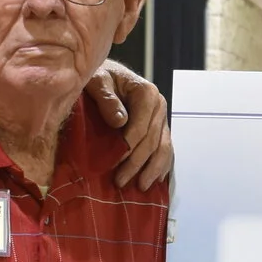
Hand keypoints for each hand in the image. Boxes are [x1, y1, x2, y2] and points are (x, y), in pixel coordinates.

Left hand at [86, 60, 173, 189]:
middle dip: (137, 164)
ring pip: (163, 148)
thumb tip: (120, 122)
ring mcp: (161, 118)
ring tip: (141, 187)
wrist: (105, 74)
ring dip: (152, 169)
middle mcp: (159, 105)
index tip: (113, 164)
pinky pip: (166, 149)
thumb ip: (106, 98)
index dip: (128, 148)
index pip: (140, 127)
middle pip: (152, 141)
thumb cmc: (98, 77)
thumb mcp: (96, 81)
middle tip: (120, 181)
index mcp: (146, 93)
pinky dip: (162, 166)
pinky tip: (155, 180)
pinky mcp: (160, 128)